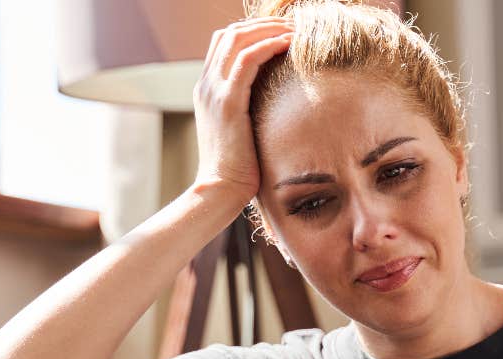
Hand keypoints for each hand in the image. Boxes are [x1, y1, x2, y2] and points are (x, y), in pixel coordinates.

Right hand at [191, 16, 294, 199]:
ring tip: (296, 30)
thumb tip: (273, 107)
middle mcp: (207, 85)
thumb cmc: (238, 170)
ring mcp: (214, 92)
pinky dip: (268, 45)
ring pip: (238, 39)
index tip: (281, 33)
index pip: (225, 43)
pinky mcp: (227, 103)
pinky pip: (247, 59)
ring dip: (269, 29)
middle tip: (293, 24)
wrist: (221, 190)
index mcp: (207, 91)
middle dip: (264, 23)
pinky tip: (289, 44)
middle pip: (230, 33)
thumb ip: (248, 112)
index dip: (252, 31)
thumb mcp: (241, 134)